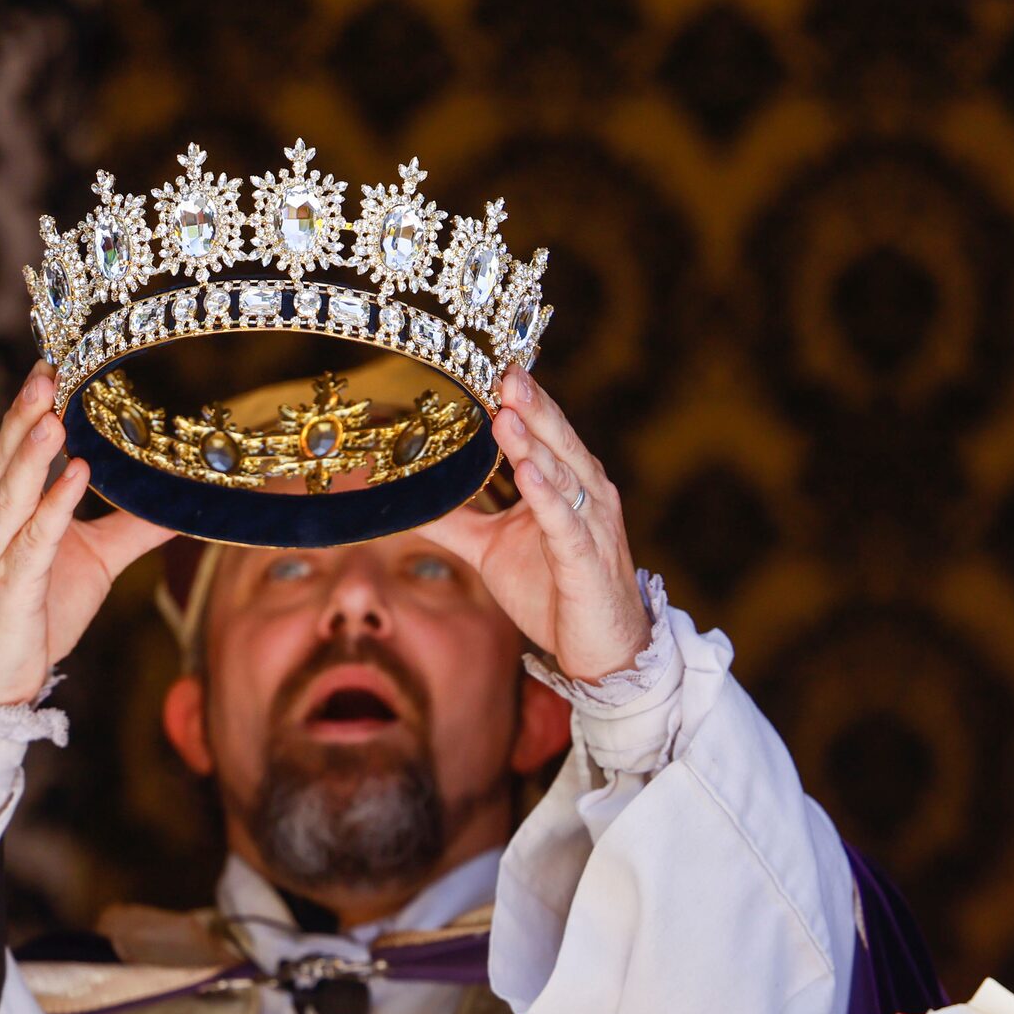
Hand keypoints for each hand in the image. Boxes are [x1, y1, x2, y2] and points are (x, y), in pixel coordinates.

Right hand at [0, 367, 174, 704]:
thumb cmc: (36, 611)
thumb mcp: (94, 560)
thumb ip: (132, 528)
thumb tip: (182, 505)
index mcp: (4, 505)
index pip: (15, 445)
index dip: (31, 405)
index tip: (54, 363)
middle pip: (8, 456)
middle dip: (27, 412)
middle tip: (48, 370)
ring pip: (13, 491)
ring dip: (33, 453)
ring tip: (54, 416)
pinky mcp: (11, 585)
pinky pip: (35, 539)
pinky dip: (54, 507)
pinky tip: (77, 478)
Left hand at [419, 367, 650, 681]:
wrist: (603, 650)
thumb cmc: (556, 592)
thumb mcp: (493, 551)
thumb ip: (456, 523)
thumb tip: (409, 503)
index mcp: (565, 482)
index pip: (543, 430)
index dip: (520, 399)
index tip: (491, 364)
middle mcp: (584, 493)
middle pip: (557, 439)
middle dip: (531, 405)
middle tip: (505, 371)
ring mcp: (589, 525)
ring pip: (562, 475)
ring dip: (535, 444)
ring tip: (507, 414)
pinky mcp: (586, 561)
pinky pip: (566, 525)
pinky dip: (549, 498)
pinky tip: (530, 475)